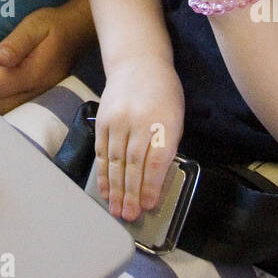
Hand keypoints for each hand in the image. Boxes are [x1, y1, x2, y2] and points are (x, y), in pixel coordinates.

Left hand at [0, 3, 91, 113]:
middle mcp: (36, 96)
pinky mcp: (36, 105)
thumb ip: (15, 44)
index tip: (0, 56)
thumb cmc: (53, 27)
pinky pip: (10, 112)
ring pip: (0, 112)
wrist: (75, 34)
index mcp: (33, 76)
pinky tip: (10, 83)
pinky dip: (4, 100)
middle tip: (1, 66)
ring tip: (6, 73)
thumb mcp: (33, 25)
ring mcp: (37, 103)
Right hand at [95, 59, 184, 220]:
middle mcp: (139, 121)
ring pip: (115, 161)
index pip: (156, 160)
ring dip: (115, 188)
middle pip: (133, 164)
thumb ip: (166, 145)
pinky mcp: (103, 119)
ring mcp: (118, 120)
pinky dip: (102, 172)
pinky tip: (104, 189)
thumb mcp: (175, 116)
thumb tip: (154, 180)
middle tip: (129, 215)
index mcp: (163, 122)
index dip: (150, 185)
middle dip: (130, 193)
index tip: (148, 205)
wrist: (138, 62)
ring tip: (116, 209)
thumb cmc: (163, 92)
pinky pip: (101, 151)